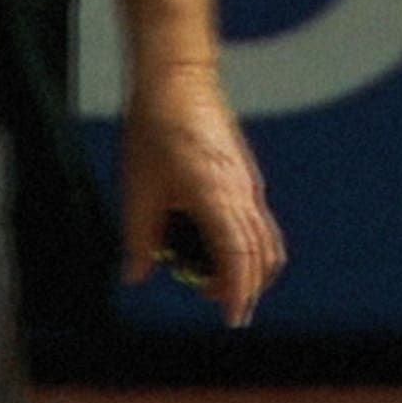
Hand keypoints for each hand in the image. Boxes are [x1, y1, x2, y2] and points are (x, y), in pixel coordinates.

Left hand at [119, 60, 286, 327]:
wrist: (178, 82)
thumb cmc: (155, 130)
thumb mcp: (138, 189)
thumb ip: (139, 239)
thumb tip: (136, 275)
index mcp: (215, 197)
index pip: (238, 258)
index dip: (237, 292)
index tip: (233, 319)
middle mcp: (241, 193)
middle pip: (261, 255)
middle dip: (246, 287)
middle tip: (223, 308)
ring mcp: (247, 184)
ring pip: (265, 239)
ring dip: (249, 268)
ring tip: (219, 283)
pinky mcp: (244, 176)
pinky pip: (257, 221)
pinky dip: (247, 246)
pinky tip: (217, 247)